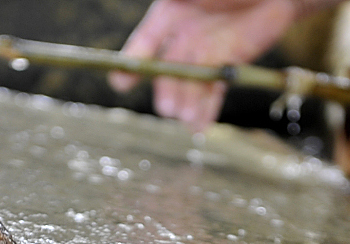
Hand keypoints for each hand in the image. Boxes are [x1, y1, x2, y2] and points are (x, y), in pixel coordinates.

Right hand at [109, 0, 320, 129]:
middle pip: (169, 68)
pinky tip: (199, 126)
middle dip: (167, 89)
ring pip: (191, 83)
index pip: (146, 40)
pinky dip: (207, 110)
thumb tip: (159, 22)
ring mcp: (207, 52)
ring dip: (187, 104)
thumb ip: (179, 5)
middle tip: (167, 108)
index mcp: (173, 11)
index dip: (133, 61)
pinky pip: (214, 90)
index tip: (120, 82)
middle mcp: (185, 34)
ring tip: (187, 120)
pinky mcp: (228, 65)